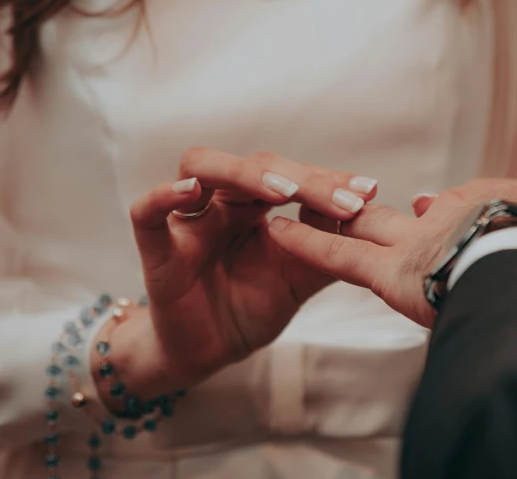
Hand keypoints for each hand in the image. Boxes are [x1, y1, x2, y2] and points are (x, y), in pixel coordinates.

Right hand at [93, 149, 377, 402]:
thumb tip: (371, 219)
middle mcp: (222, 202)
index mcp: (256, 205)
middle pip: (253, 166)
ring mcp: (188, 219)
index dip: (328, 180)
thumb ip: (328, 249)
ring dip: (243, 174)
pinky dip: (163, 196)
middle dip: (301, 179)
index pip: (290, 175)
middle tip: (341, 201)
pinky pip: (146, 212)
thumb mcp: (300, 277)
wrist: (210, 349)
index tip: (369, 190)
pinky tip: (191, 193)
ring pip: (202, 167)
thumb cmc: (252, 304)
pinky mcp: (156, 247)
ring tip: (282, 193)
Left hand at [268, 179, 516, 327]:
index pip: (430, 220)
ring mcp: (411, 250)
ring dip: (323, 218)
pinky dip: (308, 243)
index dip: (418, 220)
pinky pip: (340, 256)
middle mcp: (434, 229)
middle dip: (354, 212)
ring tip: (282, 208)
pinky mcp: (393, 276)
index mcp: (472, 218)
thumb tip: (459, 207)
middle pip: (385, 221)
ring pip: (356, 231)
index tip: (414, 215)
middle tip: (322, 201)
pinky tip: (276, 231)